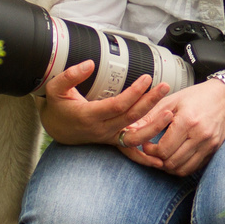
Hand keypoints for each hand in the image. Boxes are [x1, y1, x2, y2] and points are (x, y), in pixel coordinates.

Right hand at [39, 59, 172, 160]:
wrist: (55, 127)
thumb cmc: (57, 105)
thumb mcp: (55, 88)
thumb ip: (70, 75)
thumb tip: (89, 64)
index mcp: (88, 115)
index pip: (117, 105)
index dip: (133, 93)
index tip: (146, 78)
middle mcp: (100, 129)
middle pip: (130, 118)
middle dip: (150, 103)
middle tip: (165, 87)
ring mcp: (107, 137)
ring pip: (134, 137)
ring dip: (153, 128)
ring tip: (169, 114)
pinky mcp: (112, 141)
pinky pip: (130, 151)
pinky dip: (145, 157)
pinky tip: (160, 159)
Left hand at [124, 79, 224, 176]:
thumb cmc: (195, 97)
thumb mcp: (170, 101)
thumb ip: (149, 116)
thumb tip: (129, 128)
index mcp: (187, 121)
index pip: (164, 149)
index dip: (150, 151)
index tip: (147, 144)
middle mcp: (200, 135)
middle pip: (172, 162)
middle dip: (157, 160)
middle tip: (152, 151)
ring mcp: (209, 144)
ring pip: (183, 168)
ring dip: (168, 166)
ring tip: (162, 155)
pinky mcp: (215, 150)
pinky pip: (194, 167)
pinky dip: (182, 166)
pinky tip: (176, 157)